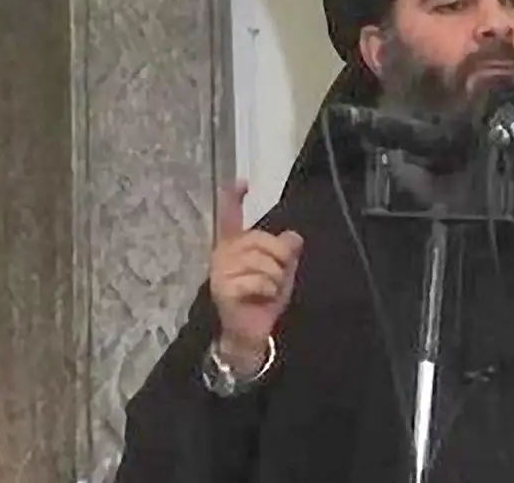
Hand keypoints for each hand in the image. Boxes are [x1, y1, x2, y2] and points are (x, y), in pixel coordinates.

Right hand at [209, 180, 303, 374]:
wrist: (252, 332)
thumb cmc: (263, 300)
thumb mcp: (282, 272)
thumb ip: (286, 252)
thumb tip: (294, 236)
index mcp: (234, 245)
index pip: (231, 217)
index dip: (234, 198)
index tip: (242, 182)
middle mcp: (222, 253)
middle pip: (262, 239)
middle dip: (280, 258)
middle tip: (277, 278)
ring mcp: (220, 271)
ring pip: (262, 261)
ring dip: (276, 278)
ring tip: (268, 290)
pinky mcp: (222, 288)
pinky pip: (258, 280)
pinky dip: (268, 290)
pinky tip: (261, 298)